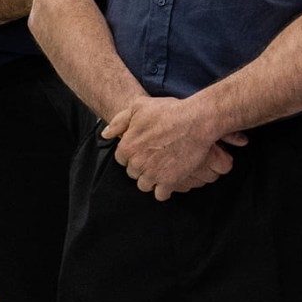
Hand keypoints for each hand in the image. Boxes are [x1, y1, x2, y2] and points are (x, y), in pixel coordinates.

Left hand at [102, 95, 241, 200]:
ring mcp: (152, 174)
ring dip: (150, 179)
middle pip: (132, 172)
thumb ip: (119, 122)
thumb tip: (106, 135)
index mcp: (127, 146)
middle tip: (154, 157)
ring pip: (144, 185)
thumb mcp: (138, 107)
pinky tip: (169, 179)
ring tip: (161, 169)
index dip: (132, 153)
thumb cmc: (168, 111)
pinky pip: (160, 195)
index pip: (121, 159)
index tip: (142, 149)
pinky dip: (164, 189)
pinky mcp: (169, 182)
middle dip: (141, 166)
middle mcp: (137, 162)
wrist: (196, 121)